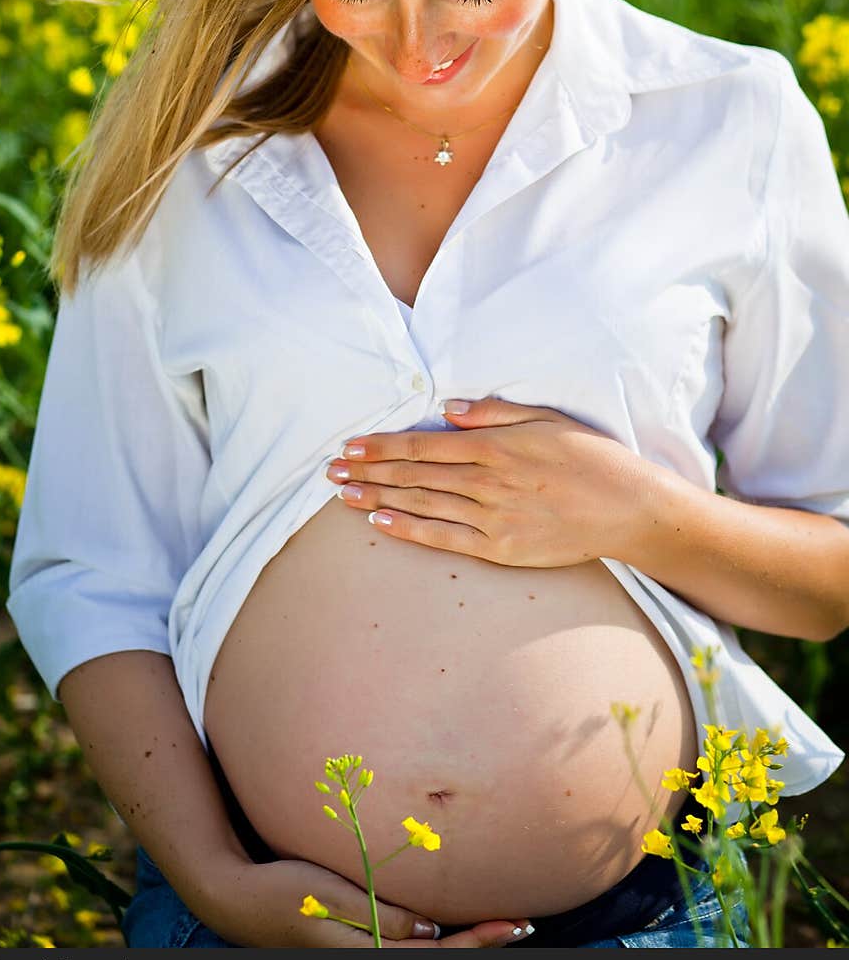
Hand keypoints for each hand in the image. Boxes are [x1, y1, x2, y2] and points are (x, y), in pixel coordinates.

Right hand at [202, 856, 531, 947]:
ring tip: (498, 927)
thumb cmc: (282, 892)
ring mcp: (360, 959)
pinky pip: (403, 950)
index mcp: (366, 957)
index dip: (479, 941)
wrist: (236, 899)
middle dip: (480, 945)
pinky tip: (446, 927)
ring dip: (461, 945)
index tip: (514, 923)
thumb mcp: (332, 897)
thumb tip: (430, 933)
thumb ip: (380, 914)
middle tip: (522, 924)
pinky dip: (434, 942)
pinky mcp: (353, 948)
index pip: (437, 957)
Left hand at [325, 395, 661, 568]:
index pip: (423, 445)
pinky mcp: (500, 548)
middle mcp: (486, 481)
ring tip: (342, 495)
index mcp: (494, 447)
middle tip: (330, 470)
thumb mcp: (546, 420)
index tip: (350, 445)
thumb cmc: (591, 458)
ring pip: (421, 504)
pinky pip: (444, 538)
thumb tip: (447, 411)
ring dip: (377, 499)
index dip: (381, 446)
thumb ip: (495, 414)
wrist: (629, 508)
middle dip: (368, 472)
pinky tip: (380, 523)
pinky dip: (409, 529)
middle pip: (413, 474)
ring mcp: (491, 518)